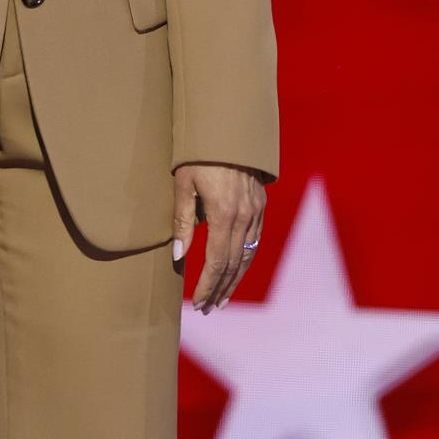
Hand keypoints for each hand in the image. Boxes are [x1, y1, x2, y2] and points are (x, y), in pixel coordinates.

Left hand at [172, 163, 267, 312]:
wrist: (228, 129)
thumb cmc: (197, 155)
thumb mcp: (182, 184)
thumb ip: (181, 221)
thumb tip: (177, 256)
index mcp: (223, 214)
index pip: (216, 261)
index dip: (207, 285)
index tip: (198, 303)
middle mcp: (244, 217)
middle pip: (233, 264)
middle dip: (219, 288)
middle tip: (207, 308)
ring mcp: (256, 212)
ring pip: (247, 256)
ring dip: (234, 280)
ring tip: (220, 299)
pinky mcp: (260, 206)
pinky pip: (255, 241)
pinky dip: (245, 261)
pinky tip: (235, 272)